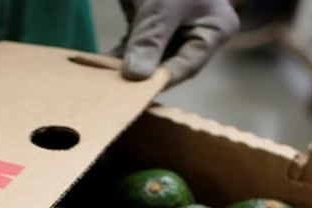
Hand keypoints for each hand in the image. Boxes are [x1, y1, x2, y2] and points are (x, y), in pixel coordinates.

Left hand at [113, 0, 239, 87]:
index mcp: (214, 28)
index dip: (162, 80)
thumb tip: (135, 76)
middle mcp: (196, 31)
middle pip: (167, 63)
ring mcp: (173, 28)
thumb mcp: (162, 4)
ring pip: (148, 56)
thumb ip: (150, 38)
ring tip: (101, 84)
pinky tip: (97, 68)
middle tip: (114, 95)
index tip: (137, 96)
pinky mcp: (150, 23)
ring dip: (124, 70)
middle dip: (140, 78)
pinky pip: (134, 45)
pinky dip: (117, 56)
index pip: (187, 65)